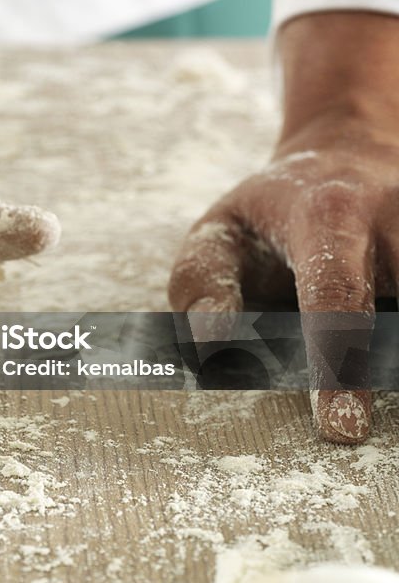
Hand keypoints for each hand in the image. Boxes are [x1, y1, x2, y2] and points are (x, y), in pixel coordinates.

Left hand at [169, 11, 398, 443]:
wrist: (349, 155)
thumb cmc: (270, 211)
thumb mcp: (220, 229)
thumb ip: (203, 281)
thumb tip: (211, 343)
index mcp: (328, 213)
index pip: (337, 294)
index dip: (338, 363)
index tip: (341, 427)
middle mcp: (396, 222)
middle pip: (397, 312)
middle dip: (382, 372)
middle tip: (351, 426)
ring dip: (387, 361)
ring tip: (369, 375)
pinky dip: (391, 351)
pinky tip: (375, 356)